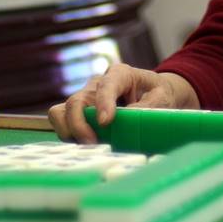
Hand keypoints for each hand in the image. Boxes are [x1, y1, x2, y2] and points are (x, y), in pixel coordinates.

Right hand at [48, 64, 198, 142]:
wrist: (153, 94)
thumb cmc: (158, 93)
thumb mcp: (162, 97)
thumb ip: (147, 107)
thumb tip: (127, 122)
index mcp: (120, 74)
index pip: (107, 85)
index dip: (103, 103)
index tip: (105, 122)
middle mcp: (96, 85)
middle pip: (75, 102)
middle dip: (79, 125)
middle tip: (93, 144)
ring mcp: (85, 99)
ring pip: (60, 112)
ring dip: (69, 132)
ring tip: (88, 147)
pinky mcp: (80, 114)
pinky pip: (63, 124)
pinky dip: (69, 137)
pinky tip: (86, 147)